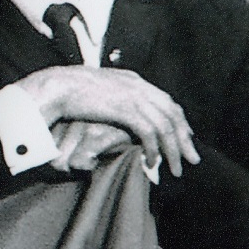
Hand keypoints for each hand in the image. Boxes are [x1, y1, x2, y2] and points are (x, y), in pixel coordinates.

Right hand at [21, 65, 199, 175]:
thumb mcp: (98, 88)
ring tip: (175, 168)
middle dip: (184, 139)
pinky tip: (152, 162)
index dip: (179, 121)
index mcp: (134, 80)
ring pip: (165, 126)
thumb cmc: (69, 89)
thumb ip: (114, 95)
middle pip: (173, 114)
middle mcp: (139, 86)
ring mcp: (134, 97)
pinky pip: (150, 133)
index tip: (185, 137)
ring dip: (173, 150)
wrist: (56, 86)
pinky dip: (154, 149)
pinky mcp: (126, 109)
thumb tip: (118, 109)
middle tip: (191, 158)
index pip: (167, 101)